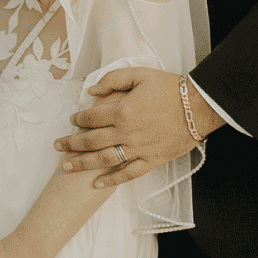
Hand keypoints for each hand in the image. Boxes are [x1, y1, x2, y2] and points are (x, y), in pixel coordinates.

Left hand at [54, 68, 221, 190]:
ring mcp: (139, 149)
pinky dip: (111, 180)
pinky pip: (128, 174)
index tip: (72, 121)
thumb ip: (113, 80)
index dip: (78, 120)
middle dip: (71, 144)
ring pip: (104, 160)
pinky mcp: (152, 160)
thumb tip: (91, 91)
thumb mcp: (140, 74)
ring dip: (83, 164)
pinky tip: (97, 184)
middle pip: (91, 141)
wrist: (200, 106)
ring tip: (66, 166)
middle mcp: (127, 133)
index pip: (91, 118)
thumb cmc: (170, 88)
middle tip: (57, 146)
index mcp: (122, 111)